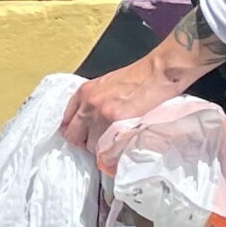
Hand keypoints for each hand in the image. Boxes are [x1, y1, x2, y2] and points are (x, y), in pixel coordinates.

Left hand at [60, 46, 198, 149]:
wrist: (159, 73)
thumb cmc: (138, 78)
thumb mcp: (106, 85)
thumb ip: (93, 102)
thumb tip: (88, 123)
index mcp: (84, 92)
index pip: (66, 121)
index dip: (75, 131)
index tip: (82, 137)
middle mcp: (89, 104)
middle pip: (73, 136)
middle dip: (84, 142)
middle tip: (98, 143)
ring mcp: (102, 117)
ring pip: (91, 146)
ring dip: (101, 148)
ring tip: (115, 142)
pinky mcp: (118, 126)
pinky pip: (107, 150)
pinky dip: (113, 153)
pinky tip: (122, 146)